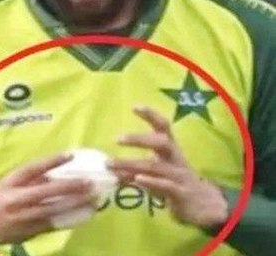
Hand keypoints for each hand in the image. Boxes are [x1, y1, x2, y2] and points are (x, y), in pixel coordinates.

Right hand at [0, 153, 95, 246]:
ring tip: (93, 198)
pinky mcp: (30, 230)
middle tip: (90, 182)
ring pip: (54, 209)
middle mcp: (17, 198)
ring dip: (75, 204)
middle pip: (47, 191)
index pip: (33, 168)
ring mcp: (24, 216)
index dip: (52, 161)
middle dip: (70, 186)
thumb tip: (56, 172)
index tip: (71, 154)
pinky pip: (53, 223)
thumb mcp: (9, 183)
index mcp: (11, 182)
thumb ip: (31, 178)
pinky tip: (83, 214)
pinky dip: (69, 218)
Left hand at [108, 106, 228, 228]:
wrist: (204, 206)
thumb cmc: (174, 183)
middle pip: (161, 143)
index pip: (163, 127)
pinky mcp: (181, 193)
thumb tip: (108, 165)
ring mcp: (179, 176)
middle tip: (117, 139)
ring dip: (131, 165)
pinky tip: (137, 180)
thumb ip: (133, 168)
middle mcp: (176, 159)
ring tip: (111, 164)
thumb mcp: (154, 173)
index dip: (151, 115)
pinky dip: (151, 182)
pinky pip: (166, 185)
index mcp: (170, 150)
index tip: (134, 106)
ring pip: (156, 167)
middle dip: (140, 139)